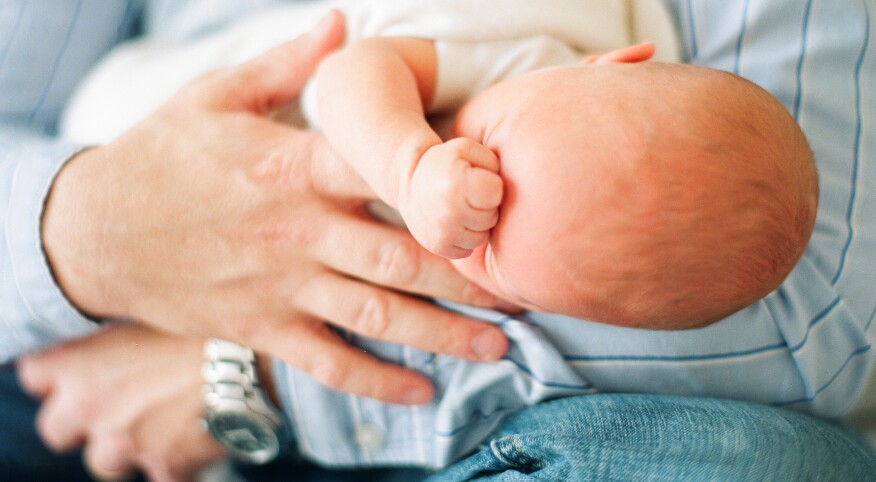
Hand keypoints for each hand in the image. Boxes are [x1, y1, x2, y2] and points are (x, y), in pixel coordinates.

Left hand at [17, 324, 222, 481]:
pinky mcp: (164, 466)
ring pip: (104, 461)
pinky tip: (197, 436)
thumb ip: (112, 331)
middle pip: (56, 429)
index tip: (84, 367)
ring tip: (167, 417)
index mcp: (75, 362)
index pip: (36, 376)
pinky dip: (175, 464)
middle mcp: (88, 406)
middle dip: (85, 419)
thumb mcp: (146, 311)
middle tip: (119, 401)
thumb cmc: (203, 321)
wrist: (255, 352)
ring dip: (129, 444)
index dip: (63, 373)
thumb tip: (111, 335)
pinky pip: (160, 476)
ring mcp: (123, 442)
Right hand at [41, 11, 506, 404]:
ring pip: (376, 316)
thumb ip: (285, 63)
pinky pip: (327, 363)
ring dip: (442, 334)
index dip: (446, 186)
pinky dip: (376, 382)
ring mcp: (281, 285)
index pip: (383, 173)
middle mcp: (297, 230)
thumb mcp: (216, 95)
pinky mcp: (262, 328)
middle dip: (467, 276)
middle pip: (399, 256)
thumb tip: (340, 21)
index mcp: (293, 165)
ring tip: (499, 348)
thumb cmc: (162, 155)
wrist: (94, 230)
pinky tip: (422, 394)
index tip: (500, 198)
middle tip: (524, 288)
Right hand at [401, 138, 502, 258]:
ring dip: (477, 224)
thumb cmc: (447, 163)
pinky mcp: (439, 247)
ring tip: (461, 207)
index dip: (491, 184)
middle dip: (485, 206)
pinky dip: (465, 237)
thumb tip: (504, 194)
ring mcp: (442, 233)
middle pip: (491, 217)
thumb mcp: (468, 149)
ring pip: (482, 237)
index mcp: (455, 184)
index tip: (477, 179)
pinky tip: (454, 222)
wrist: (409, 183)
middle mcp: (448, 212)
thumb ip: (493, 163)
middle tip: (468, 194)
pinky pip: (469, 249)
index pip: (496, 192)